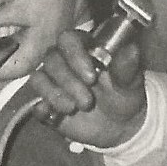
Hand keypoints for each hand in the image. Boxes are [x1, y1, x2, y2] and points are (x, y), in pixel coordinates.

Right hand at [27, 29, 147, 149]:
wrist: (120, 125)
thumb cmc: (124, 95)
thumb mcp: (130, 81)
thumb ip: (127, 66)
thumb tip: (132, 50)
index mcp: (84, 48)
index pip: (68, 40)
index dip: (75, 56)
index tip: (91, 77)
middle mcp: (65, 61)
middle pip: (51, 60)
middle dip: (68, 81)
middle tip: (87, 101)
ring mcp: (54, 82)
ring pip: (39, 79)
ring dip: (54, 95)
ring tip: (72, 109)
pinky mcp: (47, 103)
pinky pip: (34, 102)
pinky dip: (41, 108)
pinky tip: (53, 115)